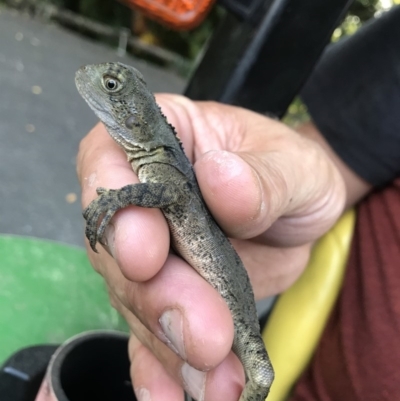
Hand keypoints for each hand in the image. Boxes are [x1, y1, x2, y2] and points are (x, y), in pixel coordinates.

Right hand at [76, 94, 347, 400]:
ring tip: (217, 379)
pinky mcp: (168, 296)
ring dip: (171, 343)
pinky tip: (179, 395)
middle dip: (156, 295)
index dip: (119, 209)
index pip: (111, 165)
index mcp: (159, 142)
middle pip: (121, 248)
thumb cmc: (292, 171)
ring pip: (138, 301)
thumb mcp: (295, 166)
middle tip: (202, 334)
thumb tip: (221, 180)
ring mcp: (152, 252)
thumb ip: (262, 176)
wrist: (300, 212)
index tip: (147, 255)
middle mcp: (141, 197)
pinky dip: (163, 370)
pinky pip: (154, 335)